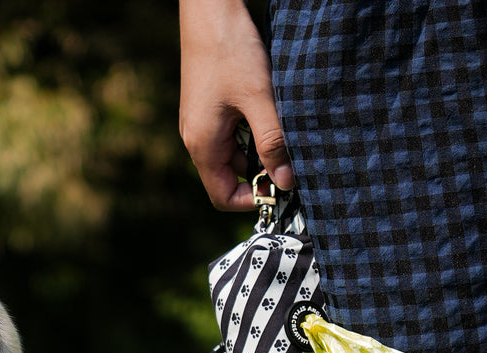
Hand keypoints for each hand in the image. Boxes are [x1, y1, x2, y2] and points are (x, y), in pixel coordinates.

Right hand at [179, 0, 293, 210]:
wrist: (209, 10)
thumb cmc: (231, 51)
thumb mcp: (259, 99)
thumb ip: (273, 142)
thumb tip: (287, 181)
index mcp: (202, 146)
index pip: (223, 196)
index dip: (253, 199)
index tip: (282, 185)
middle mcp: (196, 140)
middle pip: (229, 177)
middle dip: (260, 172)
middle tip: (290, 156)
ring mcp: (200, 124)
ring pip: (232, 154)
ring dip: (258, 149)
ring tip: (280, 128)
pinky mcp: (207, 109)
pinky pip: (230, 134)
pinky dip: (251, 131)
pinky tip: (267, 111)